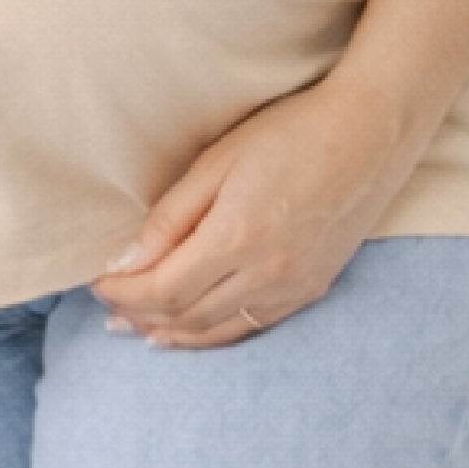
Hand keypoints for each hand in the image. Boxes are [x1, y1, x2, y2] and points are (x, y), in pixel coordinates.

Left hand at [92, 76, 413, 350]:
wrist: (370, 134)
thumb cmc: (291, 133)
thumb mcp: (218, 162)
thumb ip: (170, 218)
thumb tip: (125, 263)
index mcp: (235, 239)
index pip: (161, 290)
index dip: (123, 293)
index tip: (98, 283)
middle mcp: (265, 275)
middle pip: (185, 315)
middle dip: (140, 315)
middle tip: (109, 309)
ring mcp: (293, 287)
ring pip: (218, 330)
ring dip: (173, 333)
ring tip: (139, 331)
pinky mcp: (313, 288)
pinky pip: (253, 327)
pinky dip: (215, 334)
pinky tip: (193, 332)